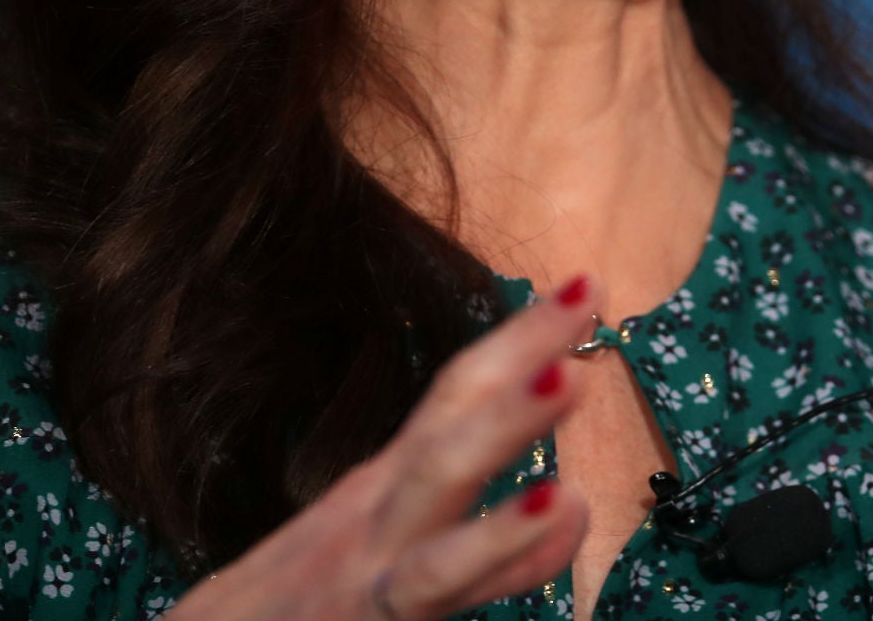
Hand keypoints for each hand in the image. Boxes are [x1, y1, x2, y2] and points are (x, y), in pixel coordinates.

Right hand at [166, 273, 600, 620]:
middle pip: (451, 414)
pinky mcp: (365, 619)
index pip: (454, 396)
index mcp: (378, 492)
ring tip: (569, 379)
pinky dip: (504, 555)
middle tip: (585, 293)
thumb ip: (466, 549)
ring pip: (440, 484)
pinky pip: (441, 584)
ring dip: (505, 424)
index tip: (584, 286)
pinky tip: (558, 521)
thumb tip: (566, 511)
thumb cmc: (287, 620)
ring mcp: (367, 564)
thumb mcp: (368, 568)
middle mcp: (373, 514)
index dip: (517, 339)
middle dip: (518, 353)